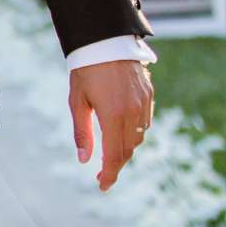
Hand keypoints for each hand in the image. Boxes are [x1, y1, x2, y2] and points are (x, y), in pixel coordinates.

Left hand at [69, 58, 152, 191]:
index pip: (114, 155)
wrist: (105, 40)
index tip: (102, 186)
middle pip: (128, 150)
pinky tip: (122, 134)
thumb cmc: (84, 71)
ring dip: (126, 150)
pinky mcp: (149, 95)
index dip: (110, 174)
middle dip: (116, 165)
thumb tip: (84, 160)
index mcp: (113, 115)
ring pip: (139, 138)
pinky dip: (135, 133)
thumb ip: (82, 132)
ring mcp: (144, 103)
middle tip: (102, 174)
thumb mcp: (77, 102)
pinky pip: (145, 122)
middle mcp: (133, 112)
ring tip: (110, 155)